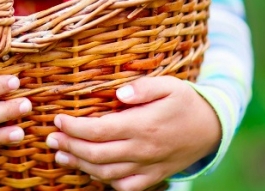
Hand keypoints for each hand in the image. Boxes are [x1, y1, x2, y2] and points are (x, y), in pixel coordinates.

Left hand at [46, 76, 220, 190]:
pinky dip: (105, 181)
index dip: (74, 127)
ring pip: (106, 173)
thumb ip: (142, 87)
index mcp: (143, 125)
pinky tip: (91, 170)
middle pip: (97, 154)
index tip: (58, 119)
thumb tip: (118, 93)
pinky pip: (125, 186)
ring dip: (80, 165)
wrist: (213, 129)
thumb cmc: (186, 102)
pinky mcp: (153, 176)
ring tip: (61, 154)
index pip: (100, 130)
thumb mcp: (169, 85)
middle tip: (51, 138)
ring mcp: (148, 166)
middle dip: (70, 146)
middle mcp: (143, 149)